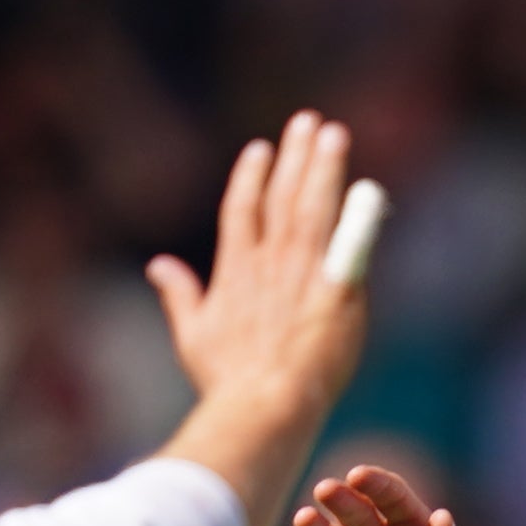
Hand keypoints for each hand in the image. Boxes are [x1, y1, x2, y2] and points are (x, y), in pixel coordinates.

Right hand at [150, 110, 364, 420]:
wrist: (264, 404)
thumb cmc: (227, 381)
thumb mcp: (192, 336)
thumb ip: (179, 294)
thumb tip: (159, 265)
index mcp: (234, 270)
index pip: (241, 208)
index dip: (250, 176)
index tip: (261, 148)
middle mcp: (268, 261)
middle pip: (282, 195)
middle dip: (295, 155)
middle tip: (308, 121)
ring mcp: (302, 272)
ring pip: (313, 205)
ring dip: (324, 167)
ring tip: (334, 134)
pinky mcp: (335, 289)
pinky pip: (348, 243)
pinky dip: (355, 214)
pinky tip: (367, 190)